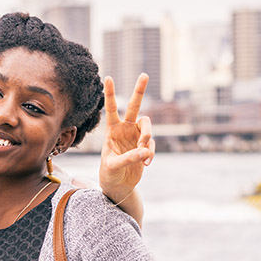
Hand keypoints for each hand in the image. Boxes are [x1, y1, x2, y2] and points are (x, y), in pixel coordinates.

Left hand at [99, 74, 154, 203]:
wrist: (118, 185)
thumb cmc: (109, 173)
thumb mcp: (113, 166)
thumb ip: (128, 157)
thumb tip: (145, 151)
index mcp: (111, 130)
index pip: (111, 108)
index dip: (111, 93)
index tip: (108, 77)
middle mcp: (125, 129)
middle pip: (134, 106)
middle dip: (139, 91)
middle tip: (144, 75)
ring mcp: (136, 136)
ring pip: (148, 126)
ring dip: (147, 137)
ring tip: (143, 153)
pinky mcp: (145, 146)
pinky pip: (152, 144)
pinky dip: (150, 153)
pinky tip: (144, 164)